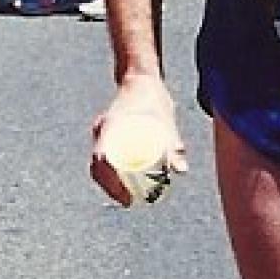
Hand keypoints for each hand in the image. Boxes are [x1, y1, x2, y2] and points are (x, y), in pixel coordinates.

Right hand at [90, 74, 188, 207]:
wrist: (141, 77)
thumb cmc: (153, 97)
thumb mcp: (165, 121)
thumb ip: (173, 145)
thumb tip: (181, 170)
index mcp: (111, 127)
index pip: (103, 161)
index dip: (111, 182)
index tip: (126, 195)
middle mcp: (102, 131)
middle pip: (97, 167)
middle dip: (109, 188)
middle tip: (128, 201)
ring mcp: (102, 132)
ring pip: (98, 164)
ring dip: (108, 182)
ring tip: (126, 196)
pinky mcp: (106, 133)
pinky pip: (102, 157)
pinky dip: (109, 172)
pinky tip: (122, 182)